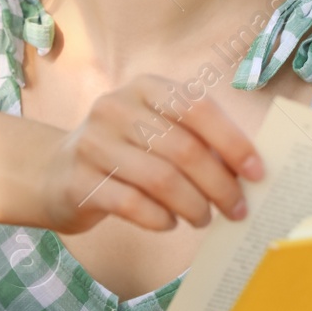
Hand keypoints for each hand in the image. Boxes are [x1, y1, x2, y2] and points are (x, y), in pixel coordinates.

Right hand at [37, 73, 263, 233]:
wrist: (54, 173)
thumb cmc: (124, 153)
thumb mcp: (155, 130)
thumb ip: (196, 141)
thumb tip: (246, 172)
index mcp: (145, 87)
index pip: (197, 107)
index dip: (232, 141)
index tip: (256, 173)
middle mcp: (116, 107)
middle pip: (183, 149)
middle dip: (219, 185)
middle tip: (236, 209)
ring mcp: (93, 143)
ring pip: (160, 179)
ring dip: (193, 206)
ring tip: (203, 219)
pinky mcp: (79, 180)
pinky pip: (133, 204)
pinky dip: (161, 219)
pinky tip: (170, 223)